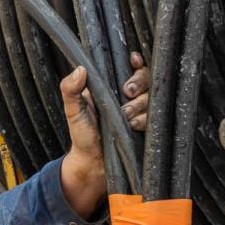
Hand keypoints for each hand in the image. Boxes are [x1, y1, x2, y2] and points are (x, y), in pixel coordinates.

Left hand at [58, 54, 150, 218]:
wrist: (93, 163)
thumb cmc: (82, 135)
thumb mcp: (72, 110)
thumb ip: (70, 89)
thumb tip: (80, 69)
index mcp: (112, 85)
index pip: (130, 66)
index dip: (137, 61)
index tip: (134, 61)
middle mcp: (128, 95)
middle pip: (147, 77)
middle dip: (139, 81)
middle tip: (127, 92)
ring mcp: (139, 110)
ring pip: (152, 97)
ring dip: (140, 104)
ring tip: (125, 116)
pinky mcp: (146, 125)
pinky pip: (154, 116)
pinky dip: (144, 119)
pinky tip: (132, 126)